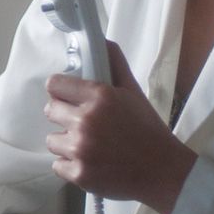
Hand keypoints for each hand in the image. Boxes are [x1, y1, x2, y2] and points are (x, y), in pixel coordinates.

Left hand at [43, 41, 196, 213]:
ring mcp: (80, 148)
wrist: (164, 172)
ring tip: (89, 146)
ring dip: (66, 143)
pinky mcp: (79, 174)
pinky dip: (71, 166)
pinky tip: (90, 163)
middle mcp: (85, 120)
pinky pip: (58, 165)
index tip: (69, 99)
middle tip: (83, 124)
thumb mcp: (134, 92)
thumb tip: (100, 40)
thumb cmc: (148, 130)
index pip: (54, 85)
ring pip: (52, 140)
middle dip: (64, 116)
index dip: (61, 92)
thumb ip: (114, 64)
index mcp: (99, 96)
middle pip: (50, 110)